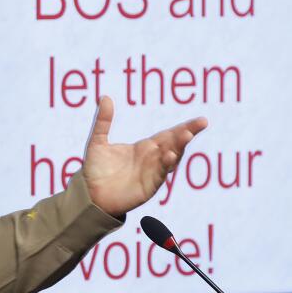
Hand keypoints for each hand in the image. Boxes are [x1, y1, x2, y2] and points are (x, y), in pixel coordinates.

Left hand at [82, 96, 207, 217]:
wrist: (89, 195)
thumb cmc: (96, 170)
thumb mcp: (98, 142)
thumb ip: (103, 122)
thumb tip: (105, 97)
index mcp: (145, 147)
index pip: (169, 134)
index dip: (185, 127)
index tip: (201, 120)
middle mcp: (152, 159)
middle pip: (174, 143)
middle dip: (187, 133)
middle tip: (201, 122)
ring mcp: (152, 173)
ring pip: (171, 158)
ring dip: (179, 147)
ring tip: (186, 135)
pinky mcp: (148, 187)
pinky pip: (160, 174)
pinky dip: (166, 165)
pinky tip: (170, 155)